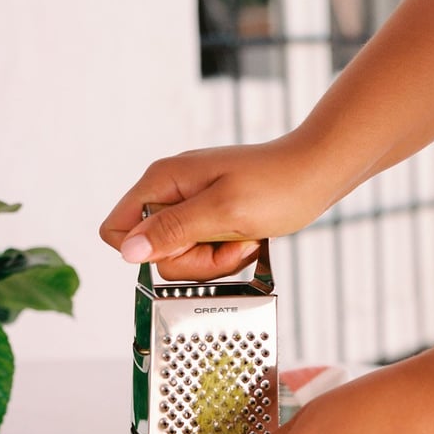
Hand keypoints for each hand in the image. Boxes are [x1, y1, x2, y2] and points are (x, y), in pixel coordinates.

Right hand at [99, 136, 330, 280]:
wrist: (316, 172)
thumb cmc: (277, 185)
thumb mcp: (222, 212)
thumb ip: (173, 230)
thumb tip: (128, 251)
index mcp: (163, 181)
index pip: (117, 229)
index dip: (144, 252)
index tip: (183, 245)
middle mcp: (170, 192)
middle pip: (154, 253)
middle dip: (193, 260)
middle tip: (226, 241)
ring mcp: (190, 206)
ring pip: (181, 258)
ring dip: (214, 261)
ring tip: (242, 238)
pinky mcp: (209, 219)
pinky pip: (203, 253)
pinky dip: (225, 256)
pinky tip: (246, 239)